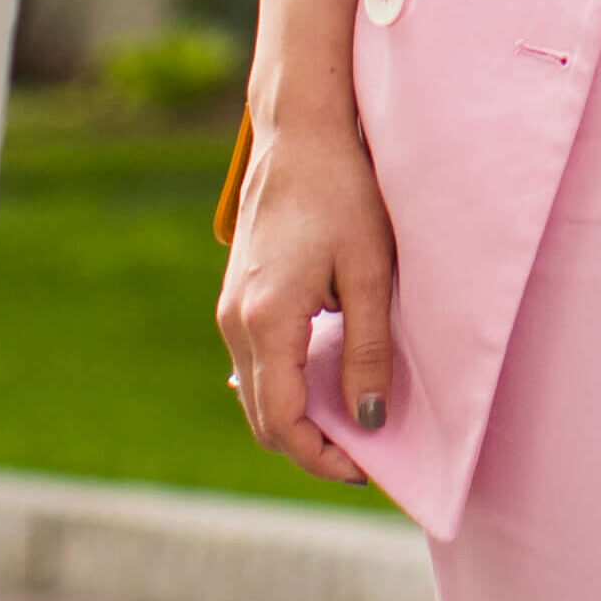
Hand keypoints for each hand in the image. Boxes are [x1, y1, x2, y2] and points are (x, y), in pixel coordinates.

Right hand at [215, 97, 398, 483]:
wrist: (299, 134)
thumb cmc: (343, 192)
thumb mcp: (369, 271)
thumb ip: (368, 350)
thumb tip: (368, 420)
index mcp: (267, 319)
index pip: (283, 422)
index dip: (322, 457)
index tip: (368, 467)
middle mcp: (236, 322)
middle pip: (264, 420)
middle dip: (311, 447)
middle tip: (368, 455)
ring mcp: (230, 312)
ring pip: (257, 396)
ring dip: (300, 419)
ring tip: (356, 421)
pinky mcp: (238, 300)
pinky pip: (258, 366)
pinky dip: (289, 388)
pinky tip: (331, 382)